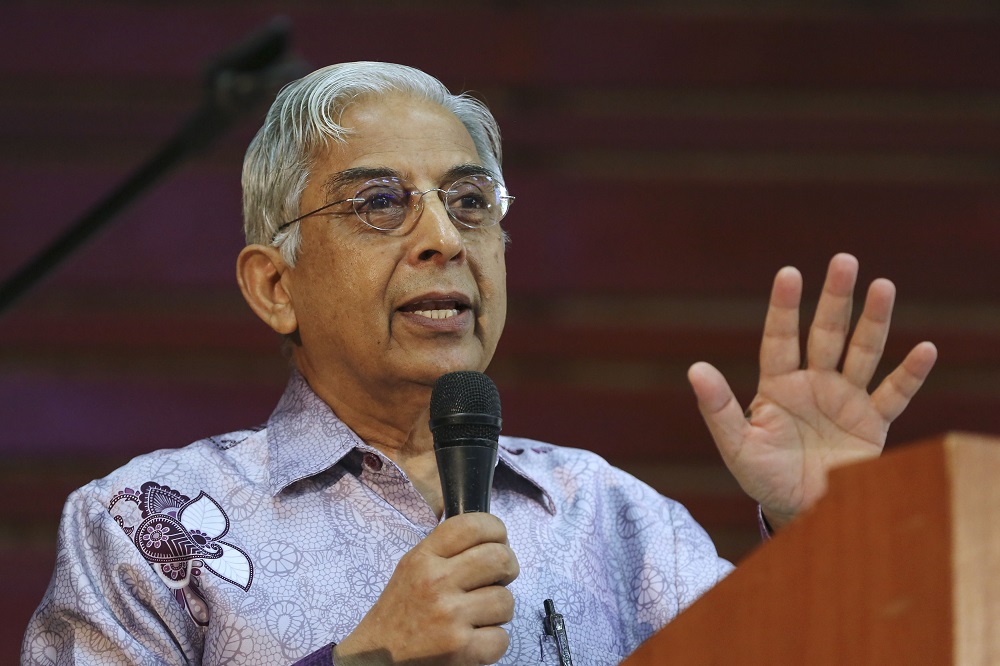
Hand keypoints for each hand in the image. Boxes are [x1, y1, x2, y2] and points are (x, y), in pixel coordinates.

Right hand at [333, 512, 518, 664]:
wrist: (376, 658)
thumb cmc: (400, 612)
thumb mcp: (412, 566)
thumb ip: (445, 548)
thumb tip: (490, 533)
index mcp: (424, 557)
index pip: (472, 525)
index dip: (496, 529)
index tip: (499, 541)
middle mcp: (436, 582)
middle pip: (500, 558)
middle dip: (508, 568)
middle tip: (498, 579)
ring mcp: (449, 616)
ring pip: (506, 600)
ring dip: (499, 610)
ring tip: (479, 614)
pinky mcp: (460, 649)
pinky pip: (502, 637)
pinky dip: (493, 641)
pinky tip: (475, 639)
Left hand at [687, 253, 936, 529]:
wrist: (800, 511)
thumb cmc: (764, 476)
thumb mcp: (737, 445)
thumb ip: (718, 408)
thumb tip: (695, 368)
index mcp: (778, 385)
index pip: (780, 338)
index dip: (784, 307)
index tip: (789, 273)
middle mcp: (814, 383)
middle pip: (826, 333)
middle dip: (835, 299)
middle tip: (843, 260)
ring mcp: (845, 400)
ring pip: (862, 353)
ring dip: (874, 321)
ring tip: (882, 285)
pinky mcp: (872, 424)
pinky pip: (894, 395)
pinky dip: (909, 374)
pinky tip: (925, 349)